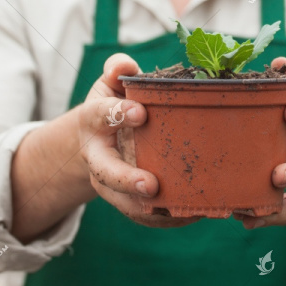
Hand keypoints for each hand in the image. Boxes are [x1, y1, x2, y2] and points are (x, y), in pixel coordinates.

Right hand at [76, 53, 203, 227]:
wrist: (98, 139)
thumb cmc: (113, 103)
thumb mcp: (111, 82)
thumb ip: (117, 68)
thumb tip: (124, 65)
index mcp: (94, 120)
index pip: (103, 114)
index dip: (119, 113)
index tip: (140, 113)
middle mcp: (97, 156)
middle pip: (106, 173)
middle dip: (126, 180)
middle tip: (150, 186)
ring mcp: (110, 183)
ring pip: (124, 202)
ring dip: (149, 210)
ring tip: (179, 208)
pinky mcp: (126, 200)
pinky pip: (143, 216)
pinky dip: (165, 219)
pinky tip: (192, 213)